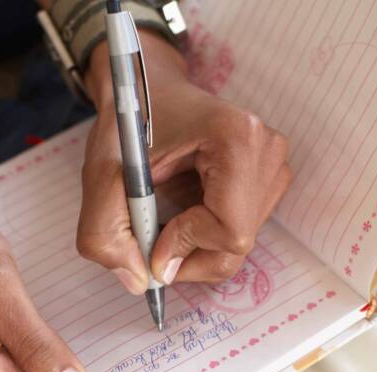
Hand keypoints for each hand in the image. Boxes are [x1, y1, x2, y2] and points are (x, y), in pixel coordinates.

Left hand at [77, 34, 291, 290]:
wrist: (149, 86)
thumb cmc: (129, 121)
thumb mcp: (101, 175)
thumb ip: (106, 234)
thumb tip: (140, 281)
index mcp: (236, 138)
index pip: (229, 228)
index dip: (186, 247)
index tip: (150, 242)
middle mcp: (267, 149)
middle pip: (238, 242)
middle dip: (190, 255)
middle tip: (152, 244)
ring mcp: (274, 162)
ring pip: (240, 242)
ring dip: (196, 246)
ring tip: (166, 218)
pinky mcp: (270, 174)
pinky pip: (242, 229)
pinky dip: (208, 235)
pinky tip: (185, 211)